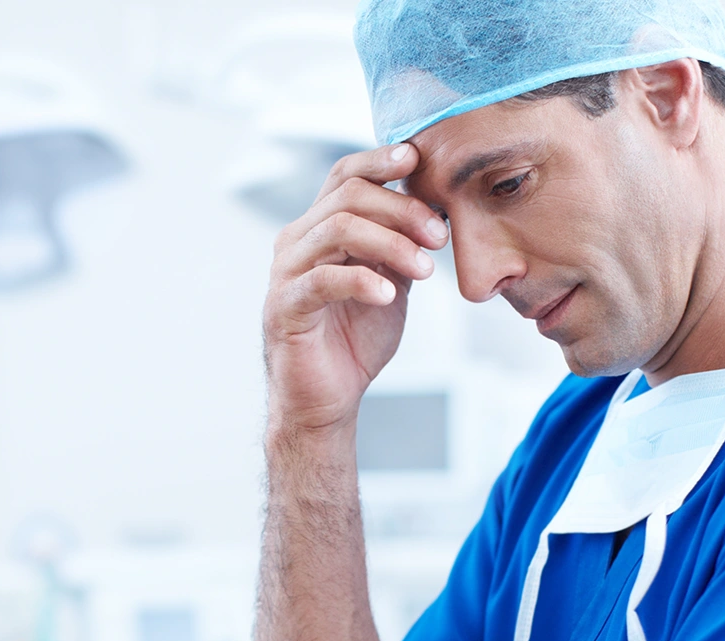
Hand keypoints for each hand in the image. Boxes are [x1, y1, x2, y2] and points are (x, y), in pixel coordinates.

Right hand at [262, 144, 448, 437]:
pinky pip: (323, 279)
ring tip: (425, 270)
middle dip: (402, 208)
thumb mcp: (391, 279)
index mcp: (319, 228)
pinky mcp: (284, 307)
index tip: (418, 158)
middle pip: (348, 195)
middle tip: (439, 236)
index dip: (379, 159)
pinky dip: (362, 280)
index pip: (345, 175)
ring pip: (339, 228)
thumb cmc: (355, 337)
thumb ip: (401, 243)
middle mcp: (297, 241)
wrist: (327, 397)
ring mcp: (286, 272)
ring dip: (392, 244)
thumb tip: (436, 206)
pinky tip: (389, 293)